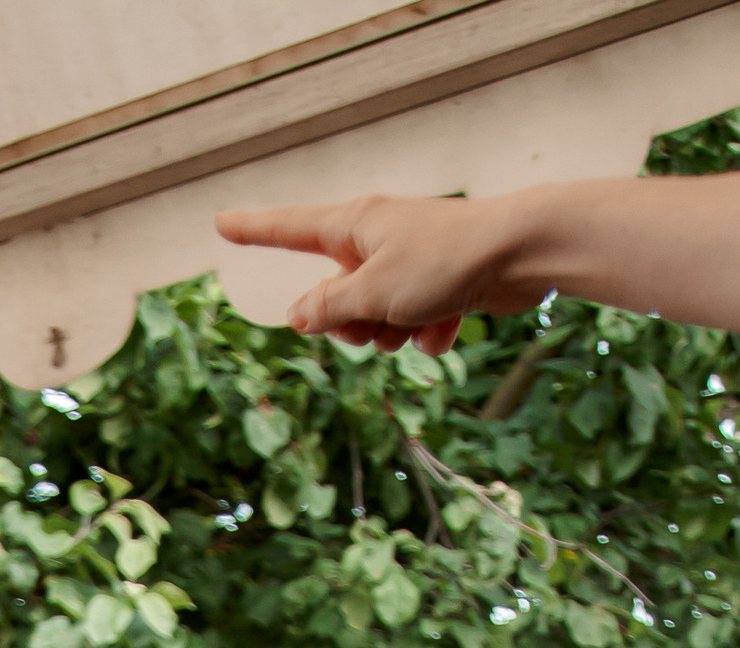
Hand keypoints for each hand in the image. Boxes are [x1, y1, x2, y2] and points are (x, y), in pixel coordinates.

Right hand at [215, 191, 550, 350]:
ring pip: (375, 319)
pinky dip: (428, 334)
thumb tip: (297, 315)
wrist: (519, 253)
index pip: (287, 229)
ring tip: (418, 320)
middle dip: (351, 324)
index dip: (253, 230)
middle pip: (335, 297)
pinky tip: (450, 323)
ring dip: (391, 334)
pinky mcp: (441, 285)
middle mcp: (378, 240)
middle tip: (378, 320)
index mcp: (353, 227)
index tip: (220, 221)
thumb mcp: (371, 291)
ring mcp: (409, 263)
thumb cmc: (443, 262)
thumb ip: (328, 308)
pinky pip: (415, 327)